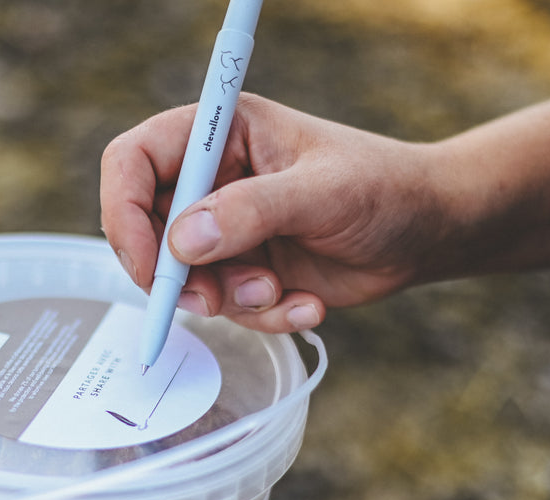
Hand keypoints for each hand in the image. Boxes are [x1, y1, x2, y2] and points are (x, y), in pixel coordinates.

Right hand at [100, 94, 446, 333]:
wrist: (426, 232)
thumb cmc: (383, 189)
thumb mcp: (322, 193)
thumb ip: (252, 212)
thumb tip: (183, 242)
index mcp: (219, 134)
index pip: (132, 162)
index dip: (124, 212)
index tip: (152, 263)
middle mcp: (211, 180)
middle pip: (144, 230)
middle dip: (176, 275)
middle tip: (210, 299)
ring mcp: (225, 228)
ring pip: (185, 279)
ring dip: (229, 299)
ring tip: (280, 293)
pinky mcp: (244, 270)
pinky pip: (226, 306)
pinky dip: (262, 316)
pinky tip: (306, 306)